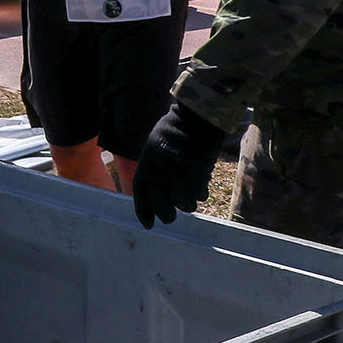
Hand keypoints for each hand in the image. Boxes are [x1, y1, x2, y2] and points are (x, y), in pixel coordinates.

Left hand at [133, 101, 228, 228]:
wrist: (197, 117)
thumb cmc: (177, 129)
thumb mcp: (156, 144)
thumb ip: (154, 166)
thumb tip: (157, 189)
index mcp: (147, 161)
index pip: (140, 192)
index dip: (143, 211)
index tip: (148, 225)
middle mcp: (160, 169)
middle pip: (161, 204)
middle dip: (166, 215)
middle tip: (171, 218)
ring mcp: (178, 173)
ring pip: (183, 203)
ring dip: (188, 203)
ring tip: (190, 193)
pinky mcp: (197, 175)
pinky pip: (199, 195)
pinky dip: (201, 192)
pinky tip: (201, 181)